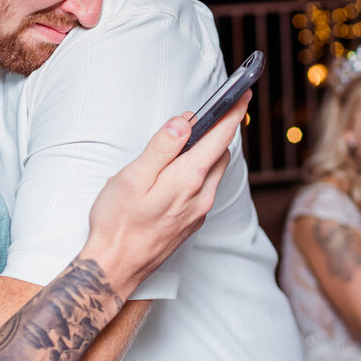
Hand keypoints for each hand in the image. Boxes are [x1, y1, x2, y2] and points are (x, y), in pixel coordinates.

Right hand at [82, 92, 249, 297]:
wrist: (115, 268)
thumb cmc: (117, 223)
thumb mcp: (132, 177)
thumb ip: (161, 148)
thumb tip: (184, 122)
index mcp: (189, 179)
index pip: (220, 137)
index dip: (234, 112)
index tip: (245, 93)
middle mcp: (201, 196)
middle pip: (221, 152)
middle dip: (222, 129)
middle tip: (216, 107)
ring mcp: (199, 211)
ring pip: (215, 171)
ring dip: (211, 150)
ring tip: (197, 134)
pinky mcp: (192, 222)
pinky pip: (206, 187)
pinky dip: (201, 169)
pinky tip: (183, 167)